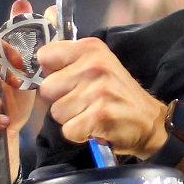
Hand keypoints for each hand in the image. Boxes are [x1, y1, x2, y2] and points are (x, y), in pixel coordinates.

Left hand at [36, 37, 168, 158]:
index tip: (68, 81)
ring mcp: (98, 91)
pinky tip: (95, 127)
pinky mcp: (100, 116)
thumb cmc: (117, 94)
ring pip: (56, 112)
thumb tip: (33, 63)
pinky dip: (79, 134)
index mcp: (91, 48)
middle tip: (83, 102)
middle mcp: (94, 65)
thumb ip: (68, 61)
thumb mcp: (98, 65)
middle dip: (60, 100)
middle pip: (46, 89)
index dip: (52, 73)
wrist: (150, 121)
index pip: (45, 56)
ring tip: (91, 114)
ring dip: (71, 118)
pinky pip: (68, 130)